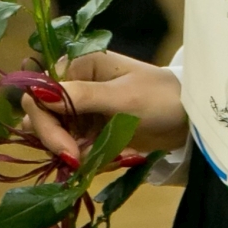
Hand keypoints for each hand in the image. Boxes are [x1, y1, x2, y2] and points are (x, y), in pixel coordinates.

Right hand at [22, 50, 188, 166]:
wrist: (189, 120)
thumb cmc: (161, 98)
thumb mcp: (122, 98)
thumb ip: (81, 96)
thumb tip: (38, 94)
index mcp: (80, 66)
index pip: (40, 92)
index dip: (44, 120)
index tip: (64, 147)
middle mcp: (76, 86)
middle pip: (42, 115)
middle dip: (55, 140)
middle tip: (76, 161)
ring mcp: (83, 110)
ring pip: (55, 135)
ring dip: (70, 151)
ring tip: (96, 159)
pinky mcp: (92, 130)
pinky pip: (74, 147)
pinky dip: (84, 157)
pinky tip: (105, 159)